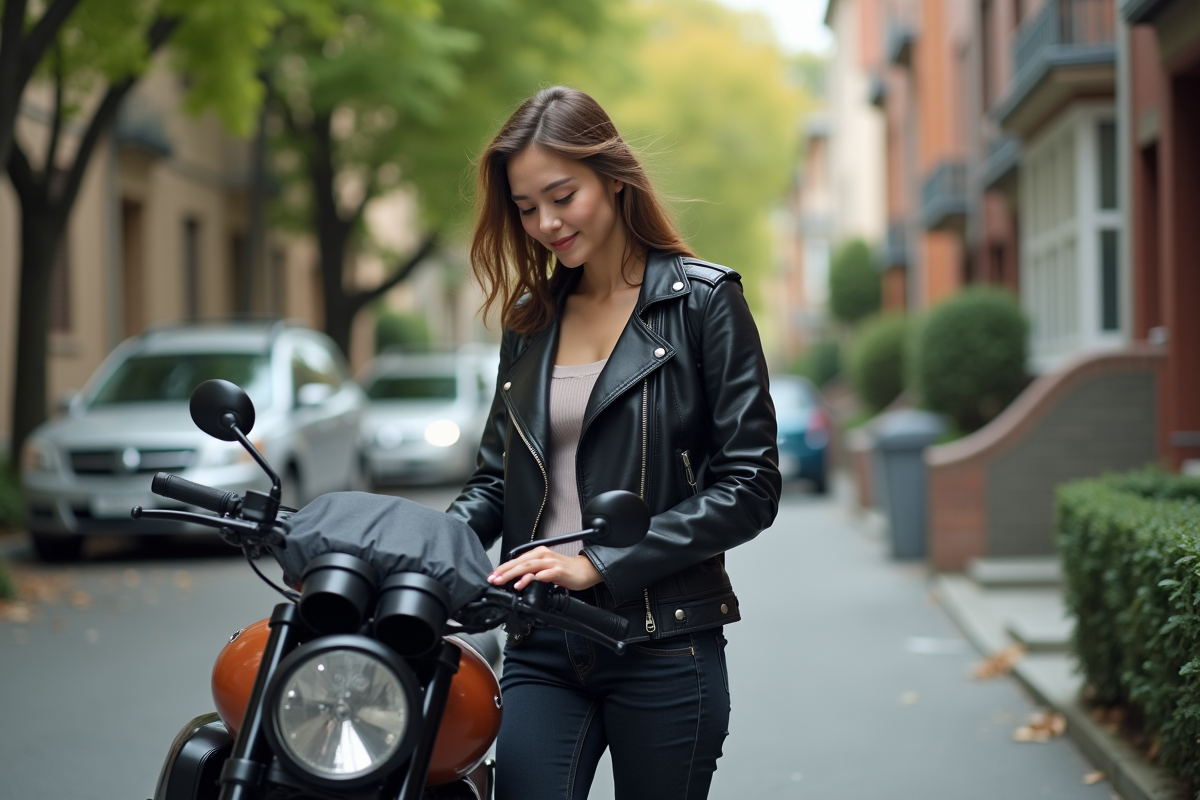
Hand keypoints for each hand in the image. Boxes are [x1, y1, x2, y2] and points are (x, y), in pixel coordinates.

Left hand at [487, 547, 602, 591]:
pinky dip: (531, 579)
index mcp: (539, 553)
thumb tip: (516, 580)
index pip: (517, 560)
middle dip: (504, 571)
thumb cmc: (566, 570)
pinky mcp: (558, 571)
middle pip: (519, 562)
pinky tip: (522, 584)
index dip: (503, 568)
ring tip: (502, 581)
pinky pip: (542, 574)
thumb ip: (532, 573)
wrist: (586, 570)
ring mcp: (551, 563)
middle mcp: (543, 555)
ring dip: (513, 574)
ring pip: (528, 566)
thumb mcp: (545, 570)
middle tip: (493, 579)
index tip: (492, 576)